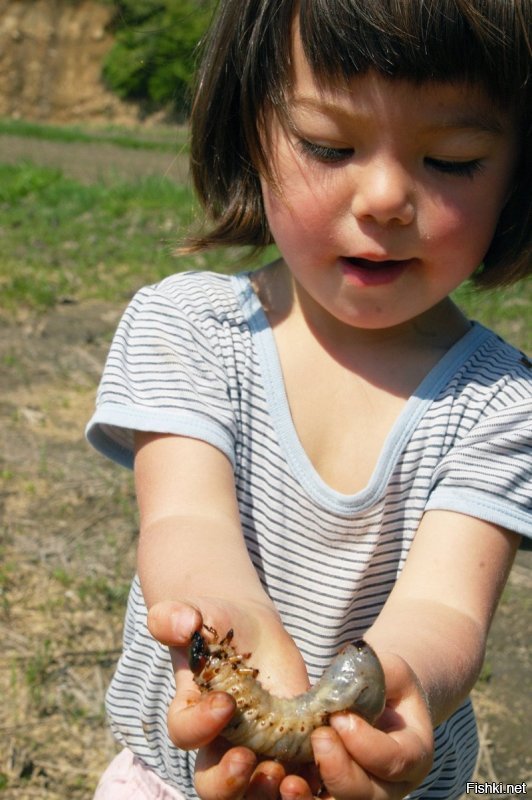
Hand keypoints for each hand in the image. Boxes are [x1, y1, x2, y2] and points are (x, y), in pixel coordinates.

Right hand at [147, 597, 314, 799]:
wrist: (252, 633)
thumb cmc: (216, 623)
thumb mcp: (194, 612)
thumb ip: (174, 616)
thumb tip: (182, 623)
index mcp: (191, 713)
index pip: (186, 733)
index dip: (201, 725)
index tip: (226, 702)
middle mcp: (219, 744)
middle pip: (212, 786)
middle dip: (229, 783)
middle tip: (248, 759)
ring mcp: (256, 753)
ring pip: (254, 796)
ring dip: (268, 795)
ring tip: (288, 776)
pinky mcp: (291, 752)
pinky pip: (297, 784)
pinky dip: (309, 786)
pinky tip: (322, 769)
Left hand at [302, 652, 433, 799]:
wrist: (380, 701)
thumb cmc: (386, 682)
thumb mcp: (390, 671)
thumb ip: (375, 675)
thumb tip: (344, 679)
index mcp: (413, 752)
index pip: (395, 760)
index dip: (366, 744)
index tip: (339, 717)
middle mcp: (392, 784)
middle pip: (369, 794)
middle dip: (340, 770)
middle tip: (318, 736)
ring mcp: (364, 793)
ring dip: (314, 798)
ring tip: (290, 781)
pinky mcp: (336, 793)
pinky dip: (302, 797)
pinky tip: (284, 783)